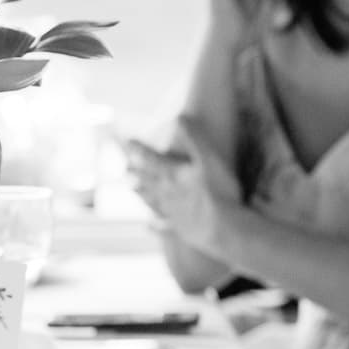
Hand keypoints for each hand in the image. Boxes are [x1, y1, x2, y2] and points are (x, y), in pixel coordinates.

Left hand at [130, 117, 241, 256]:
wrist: (225, 229)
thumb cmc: (218, 192)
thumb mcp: (209, 159)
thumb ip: (194, 138)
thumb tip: (178, 117)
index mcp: (173, 175)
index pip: (151, 159)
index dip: (139, 149)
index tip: (127, 142)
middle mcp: (168, 194)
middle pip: (147, 181)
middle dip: (136, 173)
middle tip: (123, 169)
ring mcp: (173, 214)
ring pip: (152, 202)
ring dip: (142, 194)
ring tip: (132, 189)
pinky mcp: (181, 230)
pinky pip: (163, 227)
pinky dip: (154, 226)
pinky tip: (148, 226)